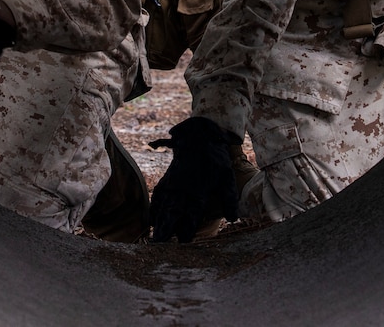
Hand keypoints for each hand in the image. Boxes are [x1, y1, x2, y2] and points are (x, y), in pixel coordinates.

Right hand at [149, 116, 240, 242]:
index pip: (190, 217)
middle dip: (166, 231)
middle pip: (172, 215)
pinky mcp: (167, 179)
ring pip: (163, 208)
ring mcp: (172, 184)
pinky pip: (157, 197)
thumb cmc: (215, 158)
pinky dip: (153, 209)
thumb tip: (232, 219)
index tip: (183, 245)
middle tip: (159, 248)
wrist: (198, 136)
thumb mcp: (226, 177)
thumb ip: (229, 199)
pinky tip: (151, 220)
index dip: (186, 232)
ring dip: (158, 224)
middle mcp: (181, 190)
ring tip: (154, 240)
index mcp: (196, 192)